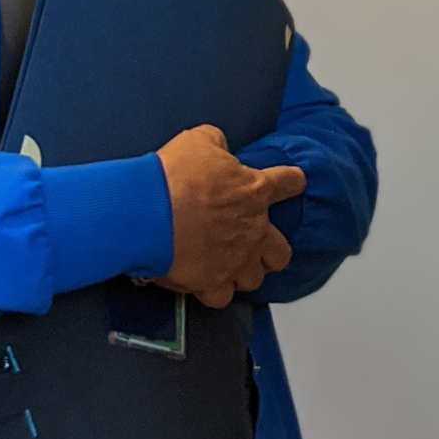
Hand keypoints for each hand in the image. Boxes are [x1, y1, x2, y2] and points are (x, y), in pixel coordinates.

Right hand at [155, 125, 304, 307]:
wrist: (146, 211)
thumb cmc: (173, 175)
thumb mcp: (199, 141)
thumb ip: (216, 144)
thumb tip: (217, 146)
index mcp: (255, 190)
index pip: (289, 183)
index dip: (291, 182)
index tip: (292, 183)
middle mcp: (253, 229)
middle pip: (280, 251)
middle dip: (271, 250)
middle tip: (255, 243)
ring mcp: (235, 260)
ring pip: (254, 278)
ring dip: (243, 272)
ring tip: (229, 266)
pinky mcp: (211, 282)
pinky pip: (222, 298)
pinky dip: (214, 292)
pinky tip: (205, 283)